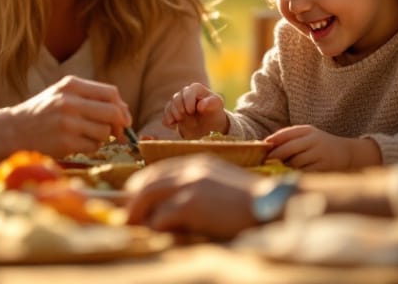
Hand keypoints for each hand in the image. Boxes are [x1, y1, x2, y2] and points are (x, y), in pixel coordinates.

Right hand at [7, 75, 131, 157]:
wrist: (11, 131)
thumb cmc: (42, 113)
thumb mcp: (62, 95)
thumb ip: (90, 98)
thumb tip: (124, 111)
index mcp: (71, 85)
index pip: (111, 93)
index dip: (122, 107)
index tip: (124, 119)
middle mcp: (70, 101)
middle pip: (113, 113)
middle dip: (119, 125)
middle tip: (118, 133)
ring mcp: (67, 122)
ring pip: (105, 132)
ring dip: (101, 138)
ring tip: (85, 136)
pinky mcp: (65, 143)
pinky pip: (93, 147)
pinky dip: (90, 148)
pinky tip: (76, 144)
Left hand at [125, 154, 263, 239]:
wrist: (270, 206)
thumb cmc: (250, 203)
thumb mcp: (221, 184)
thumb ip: (199, 186)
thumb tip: (174, 205)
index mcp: (198, 162)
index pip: (158, 170)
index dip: (142, 185)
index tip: (133, 200)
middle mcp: (190, 168)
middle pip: (147, 181)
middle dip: (132, 200)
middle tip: (127, 217)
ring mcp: (189, 183)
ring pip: (146, 196)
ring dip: (137, 214)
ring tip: (133, 227)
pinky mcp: (191, 203)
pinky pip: (160, 217)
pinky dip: (154, 227)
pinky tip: (157, 235)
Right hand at [162, 83, 227, 138]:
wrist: (210, 124)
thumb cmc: (214, 111)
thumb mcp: (217, 106)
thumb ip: (211, 103)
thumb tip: (200, 105)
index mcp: (196, 89)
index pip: (189, 91)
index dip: (188, 100)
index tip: (191, 111)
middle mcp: (185, 93)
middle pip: (177, 97)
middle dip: (179, 107)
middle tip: (183, 116)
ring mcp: (178, 103)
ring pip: (170, 105)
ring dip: (173, 114)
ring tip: (180, 120)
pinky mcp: (173, 113)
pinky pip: (166, 114)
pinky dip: (168, 120)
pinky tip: (173, 127)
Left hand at [265, 125, 379, 170]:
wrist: (346, 153)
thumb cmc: (320, 145)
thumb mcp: (307, 136)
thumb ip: (290, 139)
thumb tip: (267, 147)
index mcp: (308, 130)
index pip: (286, 133)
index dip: (272, 141)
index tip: (262, 148)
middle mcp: (314, 140)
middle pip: (289, 148)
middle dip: (275, 156)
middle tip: (266, 162)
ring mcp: (320, 153)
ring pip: (296, 162)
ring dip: (285, 167)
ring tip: (280, 169)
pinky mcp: (324, 166)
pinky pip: (305, 171)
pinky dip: (296, 174)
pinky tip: (291, 175)